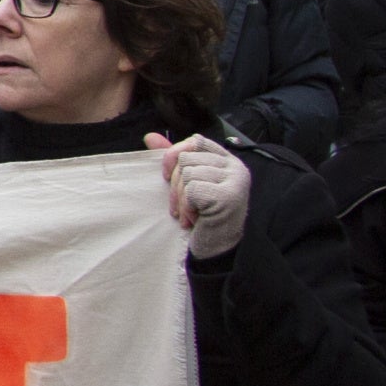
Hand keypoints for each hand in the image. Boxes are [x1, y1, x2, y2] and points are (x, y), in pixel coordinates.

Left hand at [149, 132, 249, 258]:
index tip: (166, 176)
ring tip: (189, 214)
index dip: (175, 155)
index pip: (196, 141)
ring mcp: (235, 180)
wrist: (216, 249)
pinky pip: (192, 190)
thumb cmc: (201, 215)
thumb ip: (173, 159)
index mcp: (226, 160)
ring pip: (188, 173)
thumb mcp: (186, 183)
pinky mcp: (230, 196)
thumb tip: (149, 136)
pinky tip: (194, 219)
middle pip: (187, 158)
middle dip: (175, 184)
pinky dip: (187, 206)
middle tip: (181, 206)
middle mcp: (235, 167)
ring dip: (181, 198)